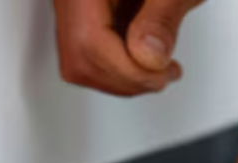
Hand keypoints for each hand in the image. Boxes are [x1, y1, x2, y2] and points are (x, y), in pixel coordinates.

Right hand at [53, 0, 203, 95]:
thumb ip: (163, 16)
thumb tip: (149, 56)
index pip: (89, 43)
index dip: (128, 70)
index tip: (162, 72)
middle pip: (78, 59)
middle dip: (126, 79)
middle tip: (164, 73)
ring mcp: (73, 3)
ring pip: (79, 63)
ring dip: (122, 78)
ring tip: (159, 68)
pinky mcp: (83, 11)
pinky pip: (88, 52)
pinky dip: (118, 66)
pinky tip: (144, 57)